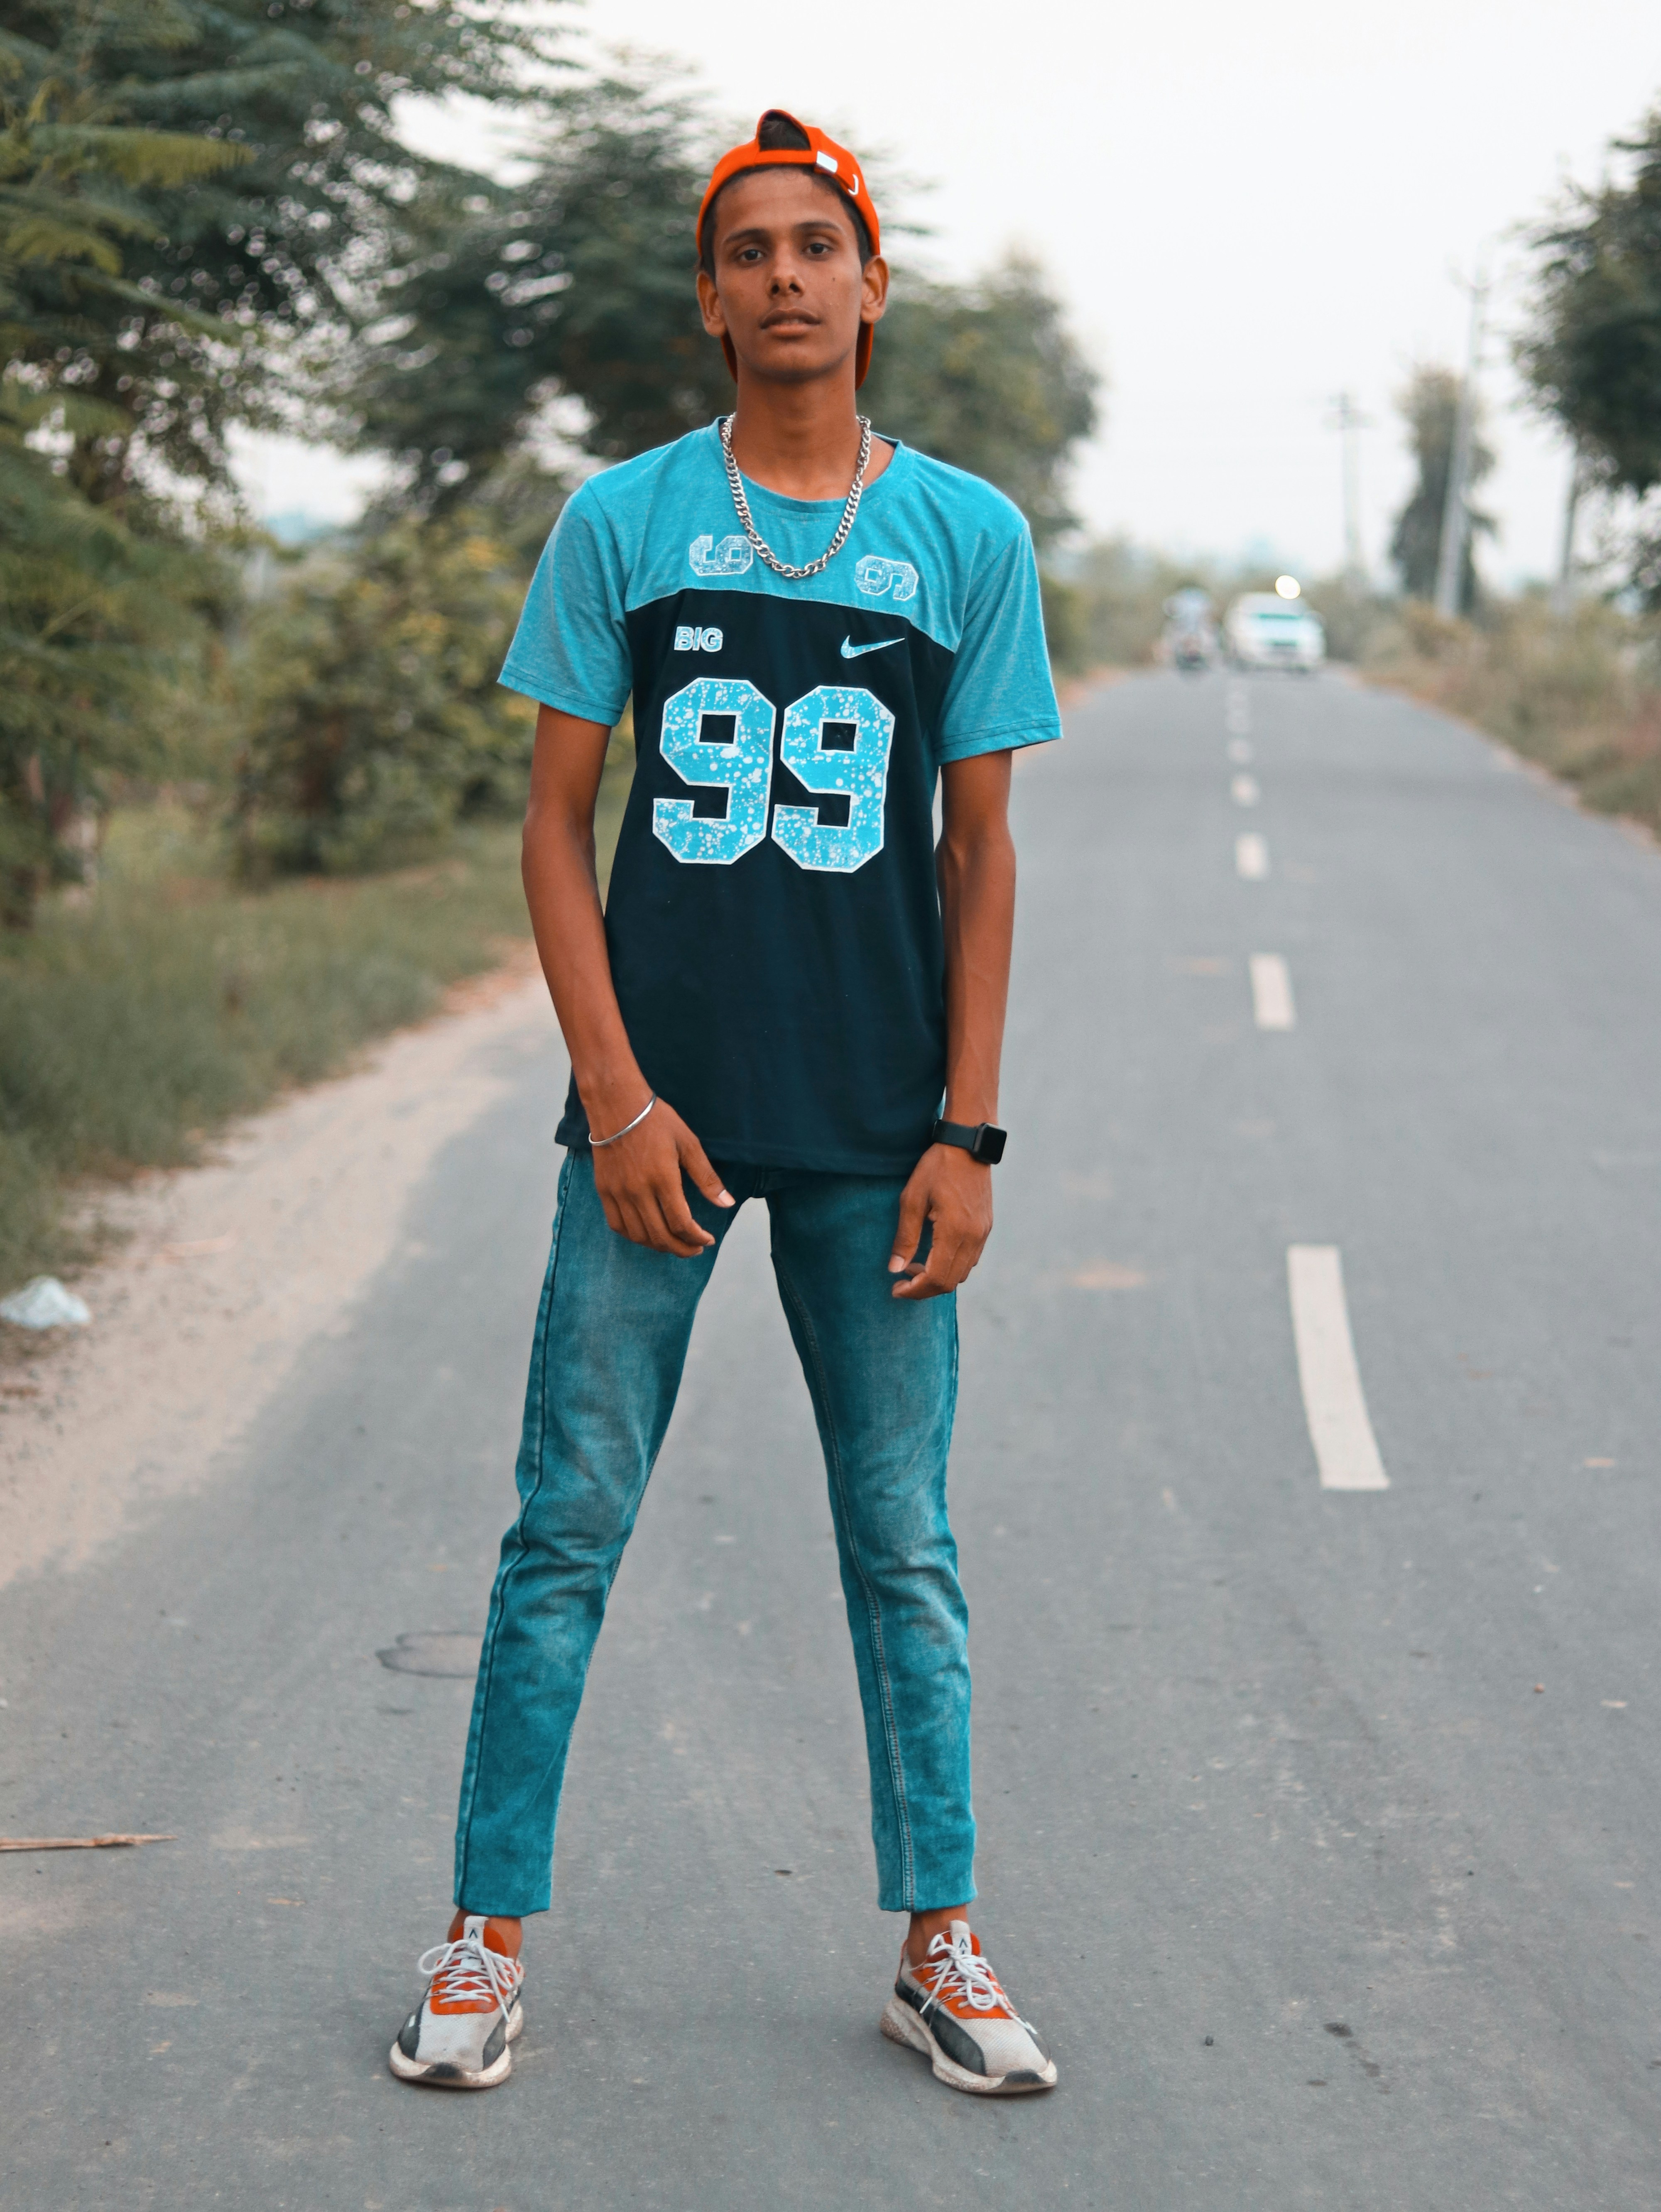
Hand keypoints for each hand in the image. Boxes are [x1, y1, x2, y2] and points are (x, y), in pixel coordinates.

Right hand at [589, 1097, 733, 1255]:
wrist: (616, 1104)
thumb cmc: (657, 1121)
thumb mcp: (689, 1144)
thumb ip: (707, 1178)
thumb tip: (727, 1204)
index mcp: (662, 1179)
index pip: (681, 1224)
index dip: (697, 1238)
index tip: (708, 1239)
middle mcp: (638, 1191)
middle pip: (660, 1236)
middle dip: (682, 1248)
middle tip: (696, 1248)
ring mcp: (618, 1193)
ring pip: (639, 1235)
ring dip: (660, 1246)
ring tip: (675, 1243)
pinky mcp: (604, 1190)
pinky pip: (617, 1225)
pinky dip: (634, 1236)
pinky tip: (648, 1234)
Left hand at [887, 1144, 993, 1299]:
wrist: (967, 1145)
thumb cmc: (936, 1168)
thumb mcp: (912, 1200)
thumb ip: (904, 1237)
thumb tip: (895, 1269)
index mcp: (955, 1231)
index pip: (936, 1278)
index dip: (915, 1290)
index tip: (896, 1289)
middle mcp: (973, 1237)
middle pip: (950, 1282)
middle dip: (924, 1288)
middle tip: (902, 1281)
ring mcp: (982, 1233)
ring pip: (962, 1273)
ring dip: (938, 1278)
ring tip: (915, 1265)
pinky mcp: (986, 1228)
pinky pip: (970, 1259)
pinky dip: (951, 1266)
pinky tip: (934, 1254)